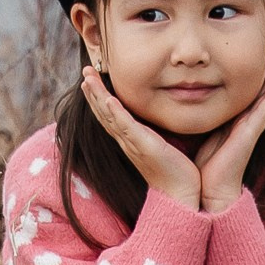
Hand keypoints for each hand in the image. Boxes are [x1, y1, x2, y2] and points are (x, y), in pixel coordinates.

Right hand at [80, 65, 202, 207]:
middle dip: (93, 91)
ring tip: (87, 78)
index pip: (110, 114)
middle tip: (85, 69)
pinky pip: (126, 127)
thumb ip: (157, 131)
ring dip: (97, 96)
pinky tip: (109, 99)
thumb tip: (164, 112)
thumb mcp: (162, 145)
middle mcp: (126, 140)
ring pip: (109, 116)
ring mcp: (132, 143)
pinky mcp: (143, 147)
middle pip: (103, 112)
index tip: (91, 77)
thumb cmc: (175, 170)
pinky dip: (116, 113)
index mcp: (130, 139)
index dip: (99, 96)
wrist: (179, 195)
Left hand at [195, 55, 264, 213]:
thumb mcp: (201, 137)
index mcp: (235, 124)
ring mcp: (251, 127)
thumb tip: (185, 103)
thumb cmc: (202, 169)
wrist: (208, 192)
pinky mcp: (251, 131)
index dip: (260, 81)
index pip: (251, 97)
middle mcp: (246, 124)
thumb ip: (200, 121)